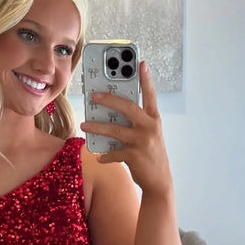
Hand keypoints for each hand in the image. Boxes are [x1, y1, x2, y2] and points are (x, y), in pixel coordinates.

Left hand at [81, 61, 172, 197]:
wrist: (159, 181)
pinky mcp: (135, 156)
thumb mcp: (147, 135)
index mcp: (153, 119)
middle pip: (128, 107)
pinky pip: (114, 152)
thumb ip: (134, 123)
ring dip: (97, 128)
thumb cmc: (150, 155)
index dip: (145, 79)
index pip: (149, 95)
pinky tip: (99, 156)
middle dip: (109, 99)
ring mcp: (143, 141)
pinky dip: (105, 155)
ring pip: (115, 130)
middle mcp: (150, 127)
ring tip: (84, 126)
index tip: (139, 63)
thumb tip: (110, 115)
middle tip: (94, 96)